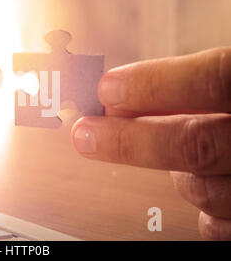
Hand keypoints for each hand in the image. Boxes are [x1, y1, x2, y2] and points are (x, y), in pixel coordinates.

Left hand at [71, 47, 230, 239]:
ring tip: (171, 149)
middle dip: (131, 140)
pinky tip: (201, 182)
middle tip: (87, 134)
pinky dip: (199, 205)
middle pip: (197, 144)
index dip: (155, 84)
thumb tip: (123, 95)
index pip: (216, 80)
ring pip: (204, 188)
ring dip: (173, 170)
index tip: (108, 89)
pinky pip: (218, 226)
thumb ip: (198, 85)